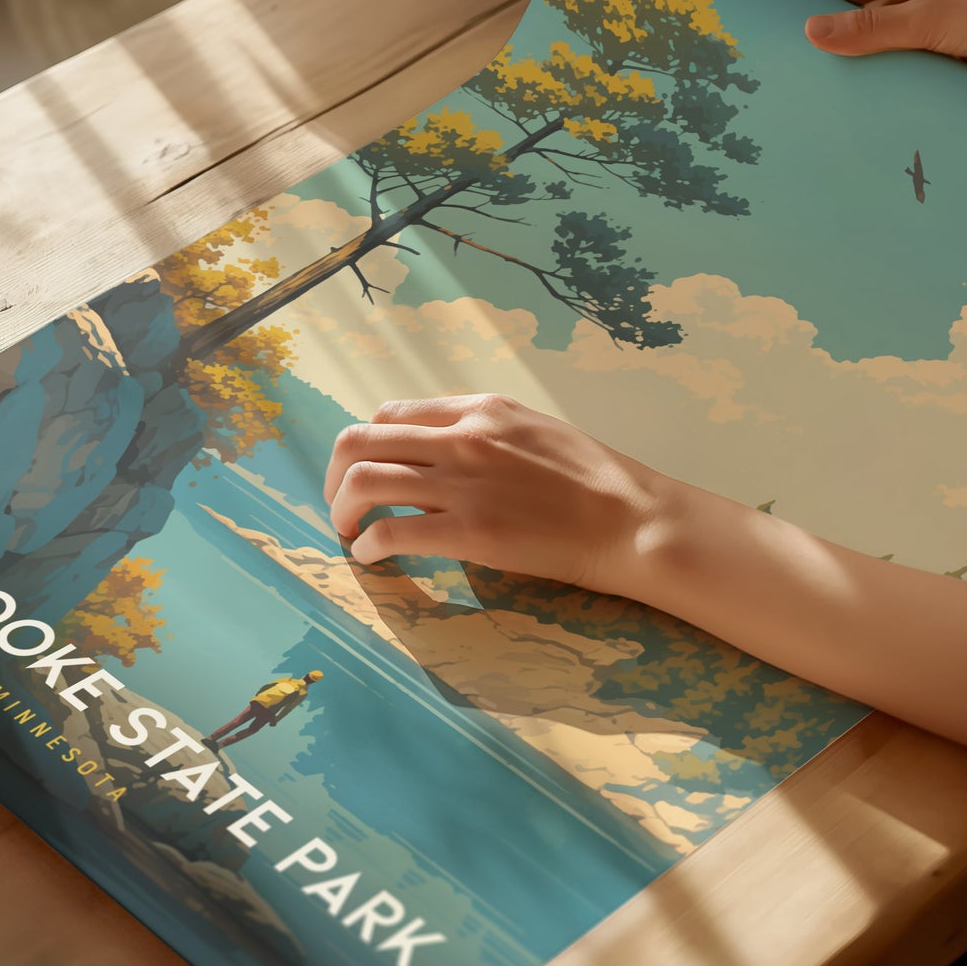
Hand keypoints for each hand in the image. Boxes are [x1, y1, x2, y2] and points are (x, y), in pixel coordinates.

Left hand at [324, 394, 673, 592]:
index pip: (391, 413)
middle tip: (341, 504)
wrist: (630, 519)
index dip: (367, 444)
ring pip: (363, 480)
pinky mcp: (469, 531)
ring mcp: (463, 483)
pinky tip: (373, 556)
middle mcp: (462, 437)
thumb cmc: (593, 480)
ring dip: (342, 508)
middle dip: (336, 474)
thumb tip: (436, 461)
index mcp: (479, 409)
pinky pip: (391, 530)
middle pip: (361, 440)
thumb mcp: (532, 432)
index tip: (365, 471)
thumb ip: (481, 436)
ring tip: (349, 531)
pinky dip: (369, 544)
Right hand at [804, 0, 966, 81]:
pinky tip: (893, 101)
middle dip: (856, 31)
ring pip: (908, 40)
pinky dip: (913, 80)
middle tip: (819, 58)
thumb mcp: (927, 19)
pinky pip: (932, 65)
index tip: (802, 15)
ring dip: (886, 60)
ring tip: (848, 87)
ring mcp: (959, 21)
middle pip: (885, 9)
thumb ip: (871, 28)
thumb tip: (811, 31)